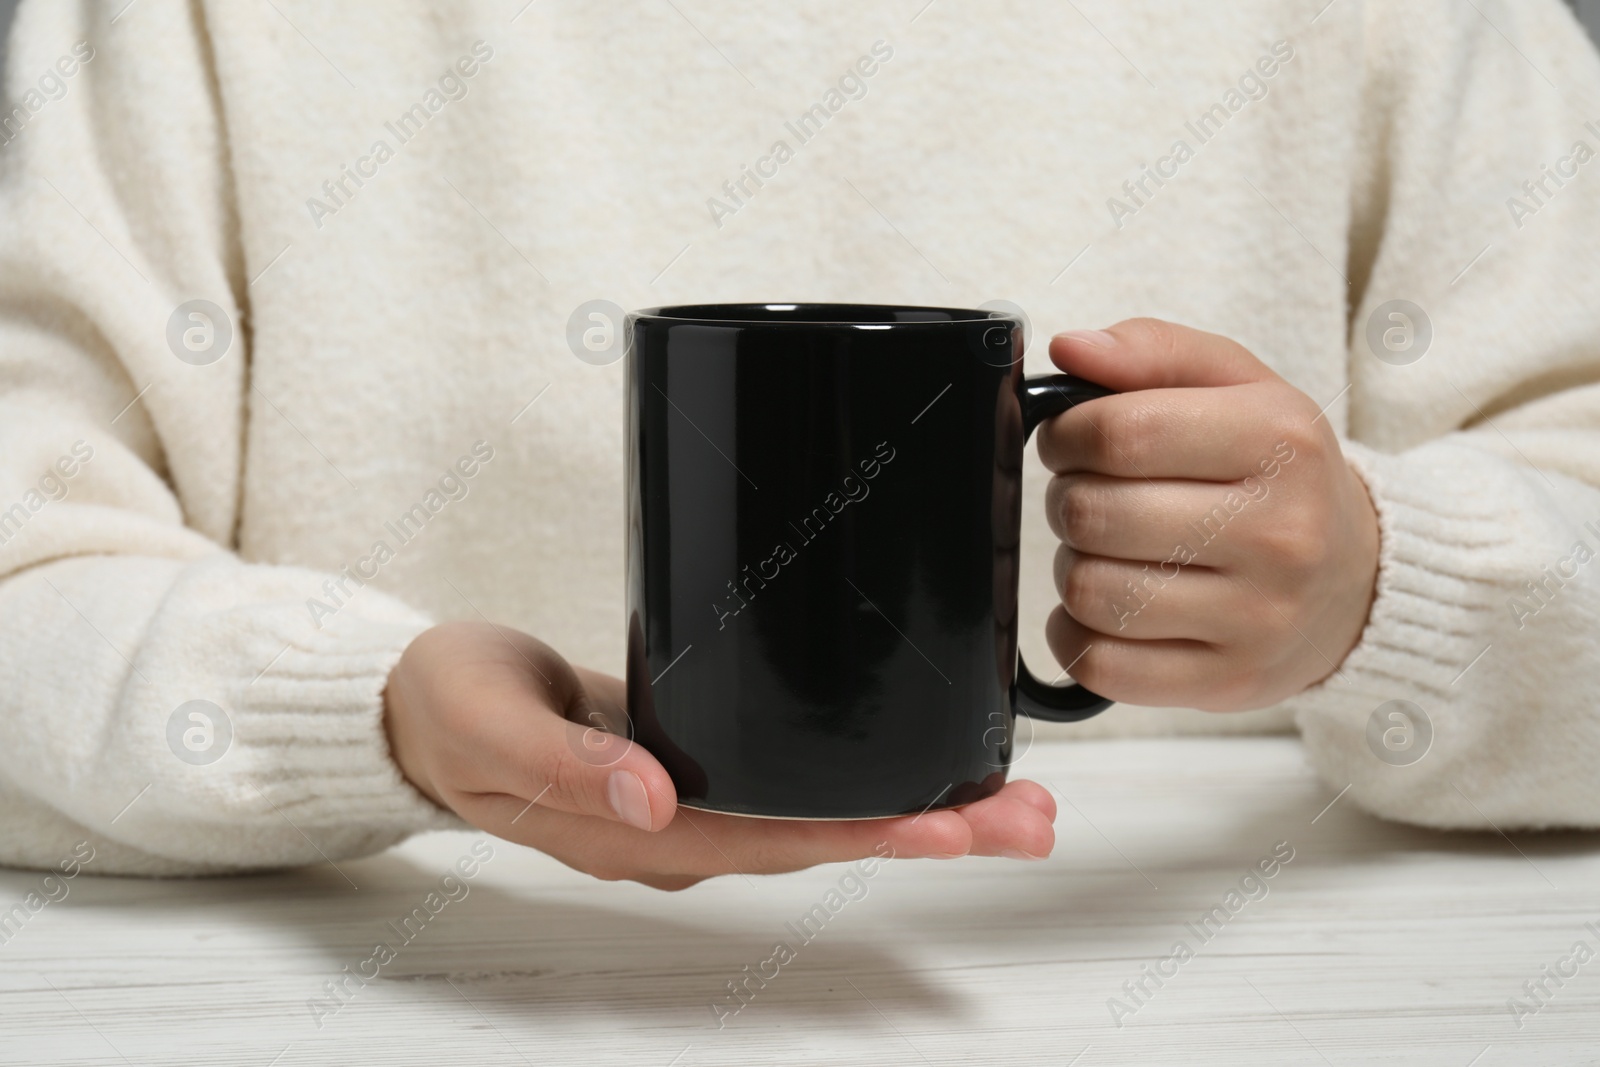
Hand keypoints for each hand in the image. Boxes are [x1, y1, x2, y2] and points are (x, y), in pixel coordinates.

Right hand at [383, 621, 1058, 889]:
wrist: (420, 709)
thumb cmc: (448, 709)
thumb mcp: (486, 724)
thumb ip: (565, 765)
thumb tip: (653, 800)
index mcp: (632, 834)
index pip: (772, 841)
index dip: (866, 834)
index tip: (952, 824)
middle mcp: (677, 833)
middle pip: (822, 840)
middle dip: (930, 830)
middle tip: (1031, 817)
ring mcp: (690, 807)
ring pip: (820, 818)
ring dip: (916, 810)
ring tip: (1009, 798)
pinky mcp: (699, 769)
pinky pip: (794, 785)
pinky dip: (863, 779)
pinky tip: (914, 764)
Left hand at [1037, 318, 1379, 710]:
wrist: (1357, 580)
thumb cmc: (1278, 473)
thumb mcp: (1237, 386)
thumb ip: (1152, 352)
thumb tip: (1069, 348)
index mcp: (1280, 441)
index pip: (1121, 433)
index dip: (1067, 436)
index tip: (1071, 442)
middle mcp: (1280, 534)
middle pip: (1096, 515)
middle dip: (1070, 500)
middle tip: (1094, 497)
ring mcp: (1257, 618)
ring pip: (1090, 592)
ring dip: (1075, 567)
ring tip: (1111, 552)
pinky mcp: (1228, 680)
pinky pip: (1100, 664)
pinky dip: (1077, 634)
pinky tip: (1107, 608)